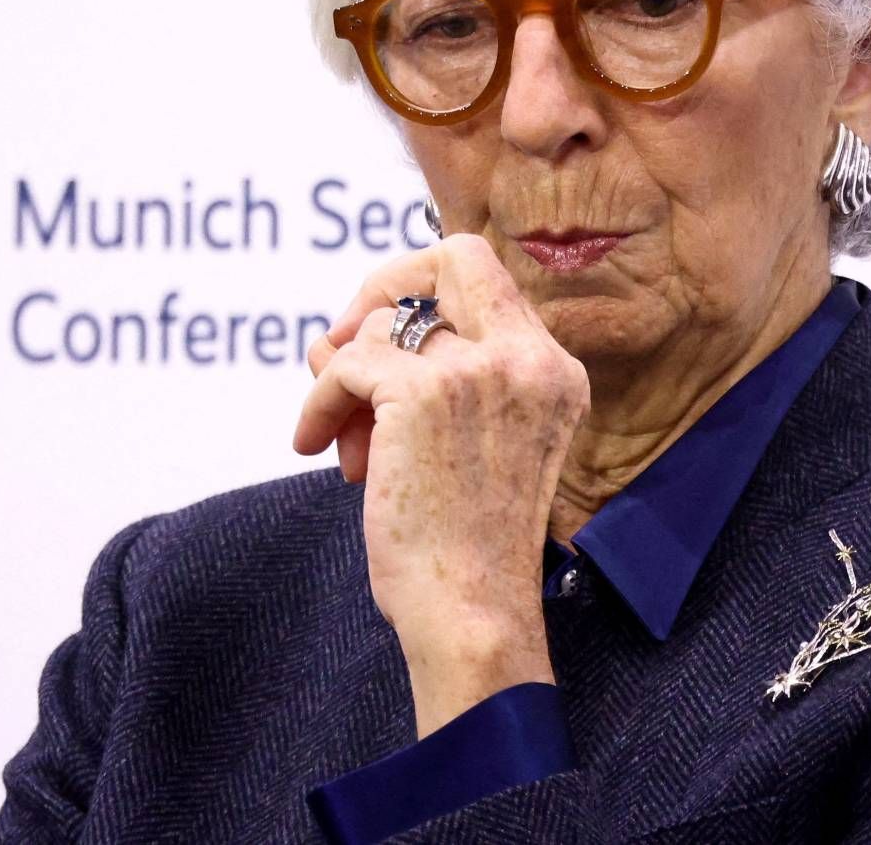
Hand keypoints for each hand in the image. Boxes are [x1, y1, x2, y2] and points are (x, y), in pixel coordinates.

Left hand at [293, 233, 588, 734]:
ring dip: (347, 379)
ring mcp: (479, 369)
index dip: (424, 287)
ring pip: (383, 326)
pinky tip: (315, 445)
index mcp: (555, 371)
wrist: (473, 612)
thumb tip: (332, 334)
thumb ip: (431, 380)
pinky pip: (346, 364)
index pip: (487, 275)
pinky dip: (319, 402)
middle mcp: (528, 358)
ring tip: (349, 445)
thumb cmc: (469, 548)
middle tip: (345, 348)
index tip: (384, 335)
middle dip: (382, 288)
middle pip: (449, 258)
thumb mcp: (475, 445)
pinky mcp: (423, 392)